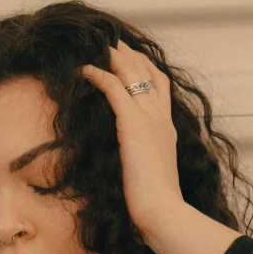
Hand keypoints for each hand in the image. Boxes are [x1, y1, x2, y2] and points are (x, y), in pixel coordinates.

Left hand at [79, 40, 184, 235]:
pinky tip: (85, 68)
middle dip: (131, 55)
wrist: (163, 211)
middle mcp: (161, 118)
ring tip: (100, 46)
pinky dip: (100, 75)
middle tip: (113, 42)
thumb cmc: (156, 202)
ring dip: (116, 57)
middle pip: (149, 73)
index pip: (160, 87)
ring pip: (133, 74)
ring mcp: (149, 119)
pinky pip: (115, 89)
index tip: (132, 59)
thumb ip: (143, 159)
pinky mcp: (133, 124)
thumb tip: (131, 162)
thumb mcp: (150, 173)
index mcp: (167, 128)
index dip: (146, 69)